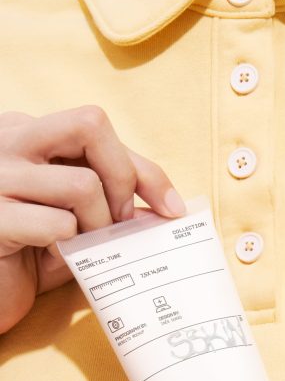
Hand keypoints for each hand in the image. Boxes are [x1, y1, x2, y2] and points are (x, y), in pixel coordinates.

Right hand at [0, 106, 186, 333]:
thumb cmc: (32, 254)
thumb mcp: (77, 221)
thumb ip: (112, 203)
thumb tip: (165, 206)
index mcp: (28, 134)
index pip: (98, 129)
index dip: (144, 169)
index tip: (171, 208)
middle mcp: (8, 141)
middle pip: (90, 125)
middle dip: (124, 176)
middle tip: (122, 219)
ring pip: (82, 183)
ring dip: (99, 224)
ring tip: (86, 244)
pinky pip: (58, 224)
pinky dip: (70, 246)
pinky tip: (53, 255)